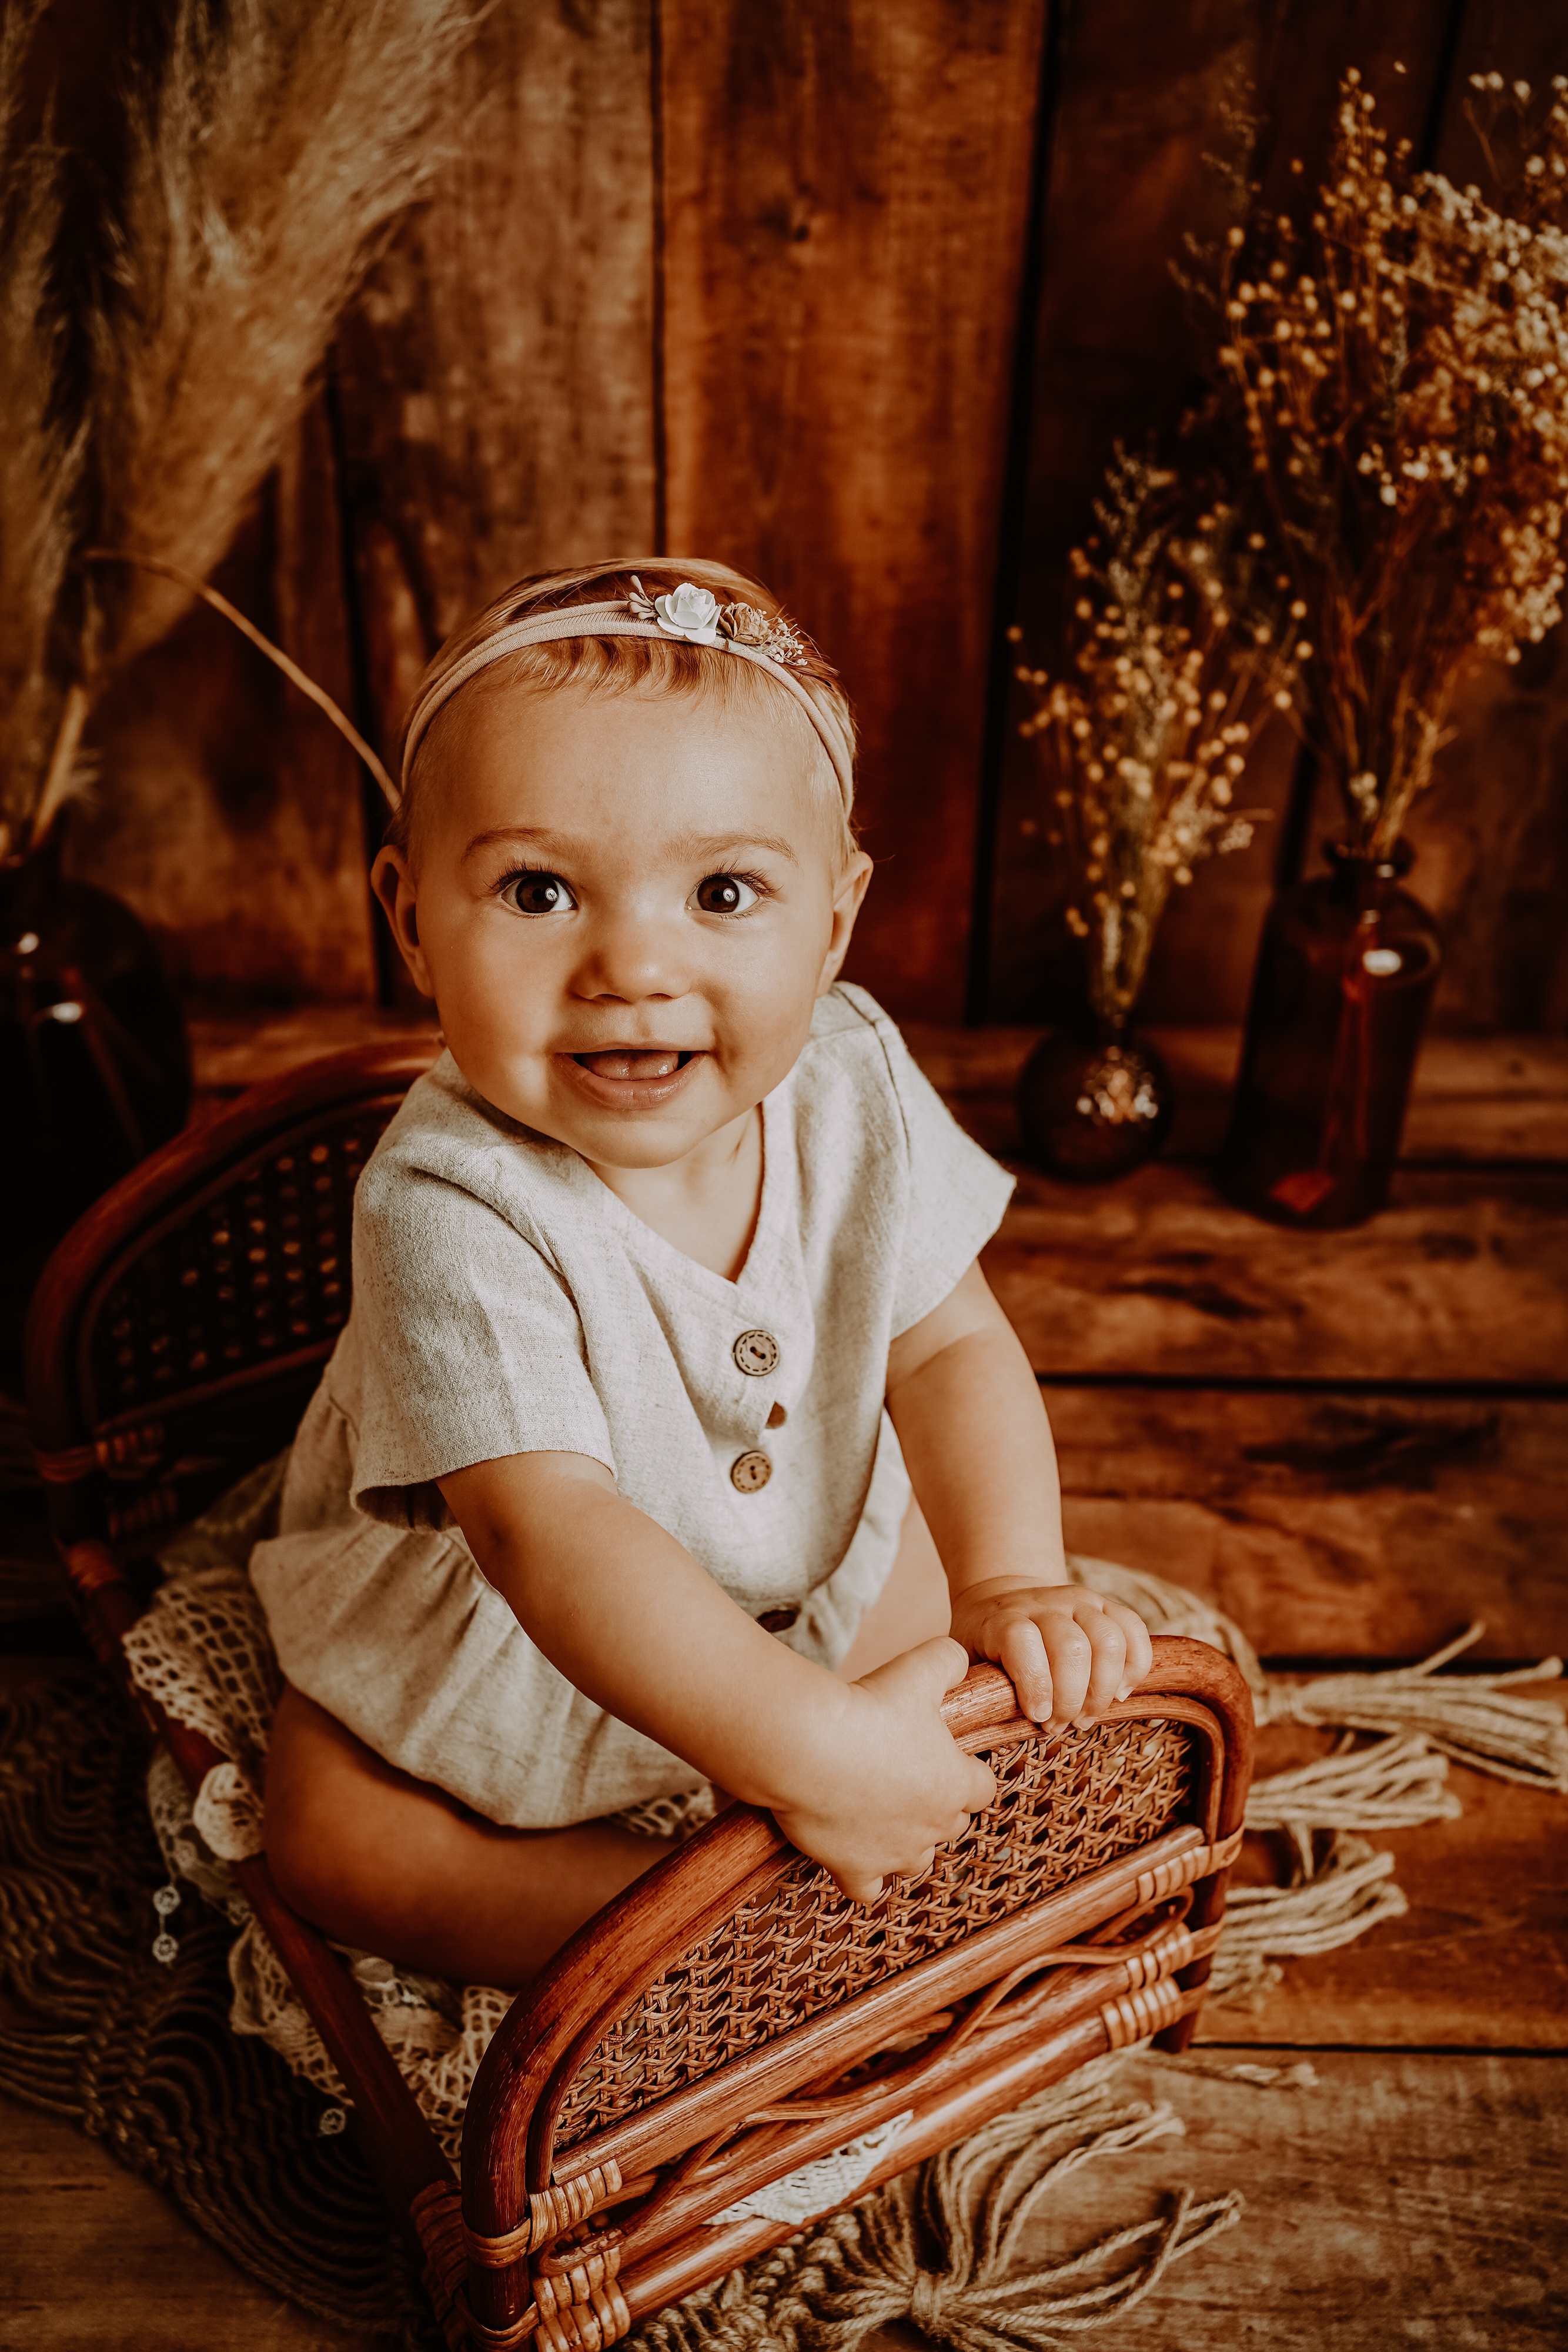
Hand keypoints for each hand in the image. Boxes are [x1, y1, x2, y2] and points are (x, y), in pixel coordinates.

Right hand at [771, 1638, 997, 1904]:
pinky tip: (851, 1850)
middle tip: (904, 1774)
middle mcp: (933, 1827)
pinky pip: (868, 1889)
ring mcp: (894, 1854)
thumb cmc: (868, 1706)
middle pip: (951, 1824)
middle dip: (936, 1804)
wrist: (808, 1745)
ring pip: (916, 1860)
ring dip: (905, 1841)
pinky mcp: (854, 1869)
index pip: (983, 1788)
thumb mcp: (919, 1669)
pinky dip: (864, 1874)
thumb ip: (949, 1661)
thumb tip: (959, 1662)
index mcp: (955, 1784)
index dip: (965, 1770)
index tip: (942, 1754)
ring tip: (880, 1812)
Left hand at [948, 1580, 1152, 1729]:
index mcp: (1004, 1618)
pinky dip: (1135, 1665)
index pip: (1022, 1640)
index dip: (1035, 1683)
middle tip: (1060, 1725)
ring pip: (1108, 1639)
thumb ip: (973, 1688)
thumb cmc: (983, 1643)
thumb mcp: (965, 1661)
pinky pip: (1134, 1630)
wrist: (1000, 1596)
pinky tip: (1119, 1693)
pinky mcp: (1105, 1606)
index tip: (1039, 1717)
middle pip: (1072, 1647)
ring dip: (1103, 1689)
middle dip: (1071, 1698)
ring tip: (1086, 1716)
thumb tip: (976, 1727)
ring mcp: (1079, 1602)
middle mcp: (1044, 1604)